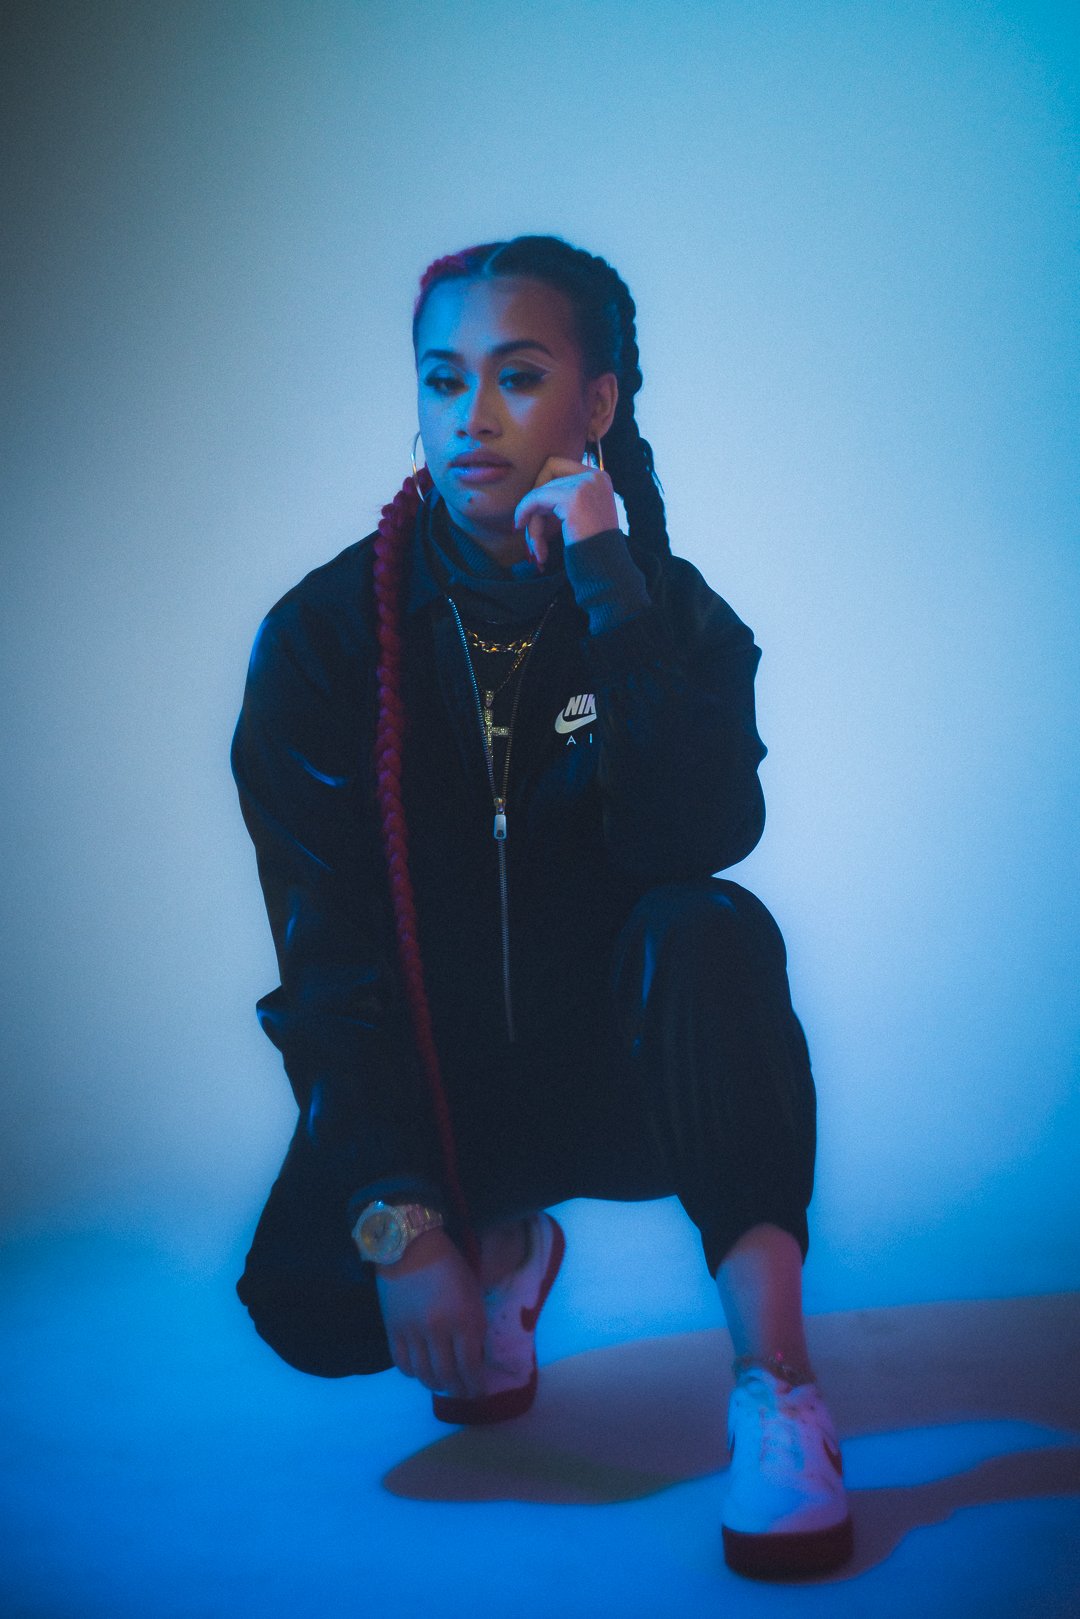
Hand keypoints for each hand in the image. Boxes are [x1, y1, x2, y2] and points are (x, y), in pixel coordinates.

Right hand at [374, 1227, 486, 1398]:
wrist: (411, 1246)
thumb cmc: (450, 1266)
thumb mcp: (473, 1294)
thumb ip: (475, 1326)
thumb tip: (475, 1358)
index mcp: (464, 1319)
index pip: (470, 1366)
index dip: (476, 1385)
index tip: (480, 1392)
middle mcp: (438, 1330)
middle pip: (447, 1376)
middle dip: (458, 1390)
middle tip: (463, 1394)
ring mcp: (413, 1332)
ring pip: (424, 1374)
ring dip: (436, 1385)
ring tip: (444, 1385)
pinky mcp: (393, 1330)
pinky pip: (402, 1364)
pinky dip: (413, 1373)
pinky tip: (421, 1371)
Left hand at [514, 456, 618, 570]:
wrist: (606, 570)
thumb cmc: (592, 550)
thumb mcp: (581, 516)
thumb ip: (563, 499)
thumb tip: (531, 495)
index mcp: (600, 478)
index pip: (556, 466)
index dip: (541, 488)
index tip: (533, 514)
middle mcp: (596, 476)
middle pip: (547, 475)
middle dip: (535, 504)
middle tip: (531, 534)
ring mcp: (586, 484)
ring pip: (541, 491)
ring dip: (534, 523)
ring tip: (537, 549)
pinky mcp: (574, 498)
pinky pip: (536, 498)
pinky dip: (526, 513)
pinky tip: (530, 539)